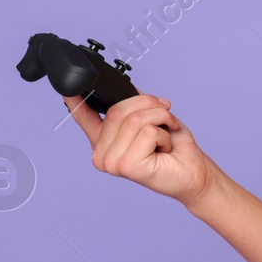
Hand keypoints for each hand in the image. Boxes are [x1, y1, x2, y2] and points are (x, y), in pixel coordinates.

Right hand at [65, 92, 214, 207]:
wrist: (194, 173)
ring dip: (160, 120)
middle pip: (118, 110)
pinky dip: (164, 135)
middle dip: (150, 106)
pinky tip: (164, 149)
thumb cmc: (175, 149)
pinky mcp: (126, 166)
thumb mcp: (154, 118)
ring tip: (165, 136)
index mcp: (105, 140)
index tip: (68, 88)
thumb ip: (135, 106)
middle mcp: (102, 153)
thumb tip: (126, 87)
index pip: (84, 117)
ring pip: (134, 119)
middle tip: (166, 119)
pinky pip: (147, 132)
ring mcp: (111, 162)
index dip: (75, 100)